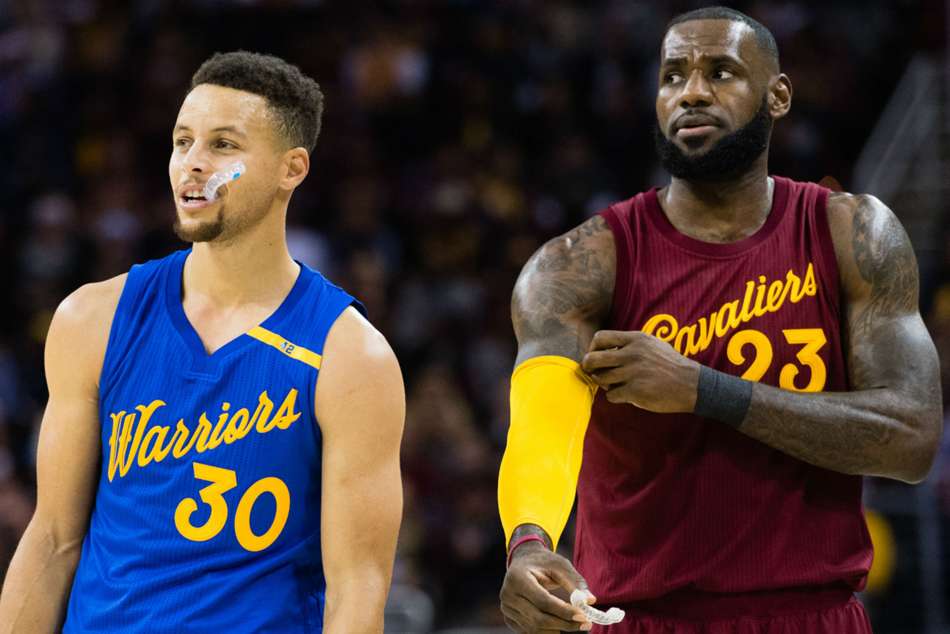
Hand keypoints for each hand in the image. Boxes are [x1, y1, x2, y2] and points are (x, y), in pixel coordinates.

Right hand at [500, 542, 593, 632]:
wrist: (524, 561)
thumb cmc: (543, 562)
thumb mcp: (560, 565)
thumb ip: (575, 582)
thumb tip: (590, 601)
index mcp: (518, 577)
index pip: (542, 600)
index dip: (563, 611)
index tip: (583, 616)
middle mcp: (507, 594)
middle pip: (538, 618)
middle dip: (563, 624)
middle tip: (585, 624)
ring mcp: (506, 608)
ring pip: (533, 628)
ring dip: (557, 630)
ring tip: (574, 624)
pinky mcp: (509, 617)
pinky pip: (528, 631)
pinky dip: (546, 631)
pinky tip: (560, 625)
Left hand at [582, 330, 699, 411]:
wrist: (692, 385)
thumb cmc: (670, 365)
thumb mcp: (652, 344)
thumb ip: (629, 343)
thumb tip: (602, 349)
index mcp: (636, 339)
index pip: (600, 337)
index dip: (593, 348)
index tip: (596, 356)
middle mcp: (632, 353)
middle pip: (593, 358)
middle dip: (589, 367)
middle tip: (593, 372)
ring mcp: (633, 372)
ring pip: (600, 379)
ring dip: (604, 384)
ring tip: (616, 384)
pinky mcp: (635, 391)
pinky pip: (611, 395)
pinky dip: (615, 397)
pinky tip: (626, 395)